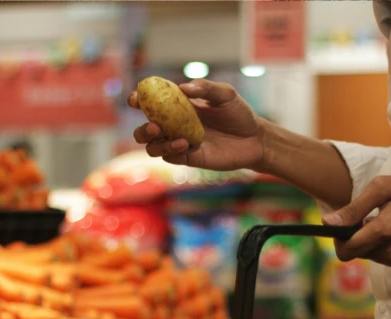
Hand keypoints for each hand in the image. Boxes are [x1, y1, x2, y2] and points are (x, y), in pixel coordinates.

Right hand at [129, 80, 266, 170]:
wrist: (255, 138)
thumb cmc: (239, 113)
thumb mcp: (225, 94)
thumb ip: (205, 88)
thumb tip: (183, 88)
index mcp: (177, 107)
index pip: (151, 104)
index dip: (138, 101)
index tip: (135, 99)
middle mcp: (174, 126)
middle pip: (145, 131)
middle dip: (143, 129)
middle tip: (155, 126)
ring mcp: (180, 144)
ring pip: (154, 148)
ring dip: (158, 144)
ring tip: (176, 139)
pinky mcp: (190, 159)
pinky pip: (172, 158)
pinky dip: (173, 152)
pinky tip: (186, 144)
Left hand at [322, 169, 390, 277]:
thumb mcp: (384, 188)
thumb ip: (354, 208)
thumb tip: (328, 222)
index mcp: (384, 230)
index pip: (347, 250)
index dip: (341, 240)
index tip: (346, 229)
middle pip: (361, 253)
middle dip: (363, 239)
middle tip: (379, 219)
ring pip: (377, 259)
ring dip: (380, 245)